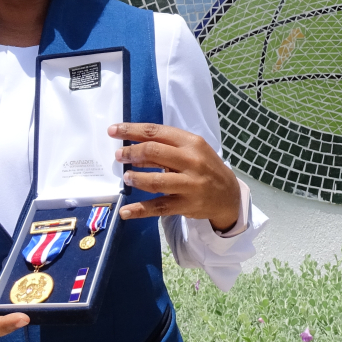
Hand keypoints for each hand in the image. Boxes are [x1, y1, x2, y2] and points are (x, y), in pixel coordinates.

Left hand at [109, 123, 241, 231]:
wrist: (228, 195)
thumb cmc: (205, 167)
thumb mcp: (192, 151)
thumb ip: (167, 148)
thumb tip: (134, 148)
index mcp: (191, 142)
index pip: (156, 132)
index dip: (131, 130)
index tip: (113, 131)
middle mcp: (191, 161)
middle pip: (154, 152)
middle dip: (131, 153)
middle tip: (119, 156)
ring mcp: (189, 185)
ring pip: (155, 181)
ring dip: (136, 178)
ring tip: (126, 177)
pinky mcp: (186, 205)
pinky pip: (159, 207)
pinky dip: (139, 210)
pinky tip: (125, 212)